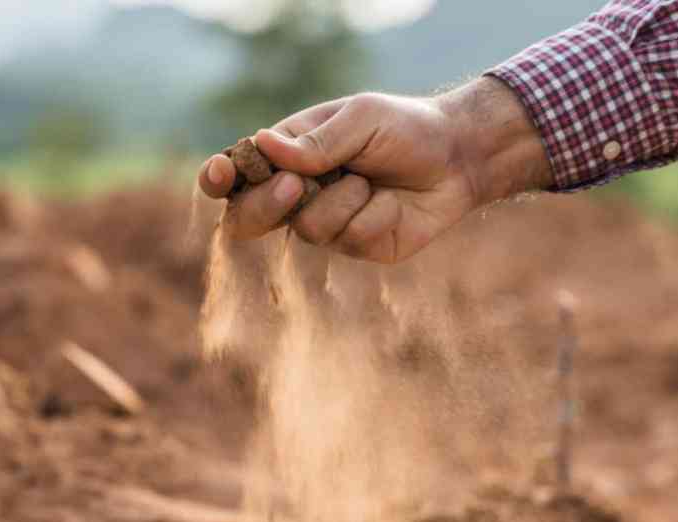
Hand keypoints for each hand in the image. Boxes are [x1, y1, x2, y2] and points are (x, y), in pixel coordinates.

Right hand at [197, 77, 552, 263]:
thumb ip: (316, 141)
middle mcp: (299, 192)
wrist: (459, 160)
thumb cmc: (405, 129)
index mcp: (290, 153)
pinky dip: (374, 216)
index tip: (218, 174)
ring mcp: (326, 223)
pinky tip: (392, 203)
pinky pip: (349, 239)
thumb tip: (261, 145)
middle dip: (267, 205)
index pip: (239, 171)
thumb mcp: (361, 119)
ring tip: (372, 181)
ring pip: (306, 230)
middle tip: (295, 187)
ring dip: (343, 202)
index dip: (220, 177)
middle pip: (249, 216)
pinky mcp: (356, 246)